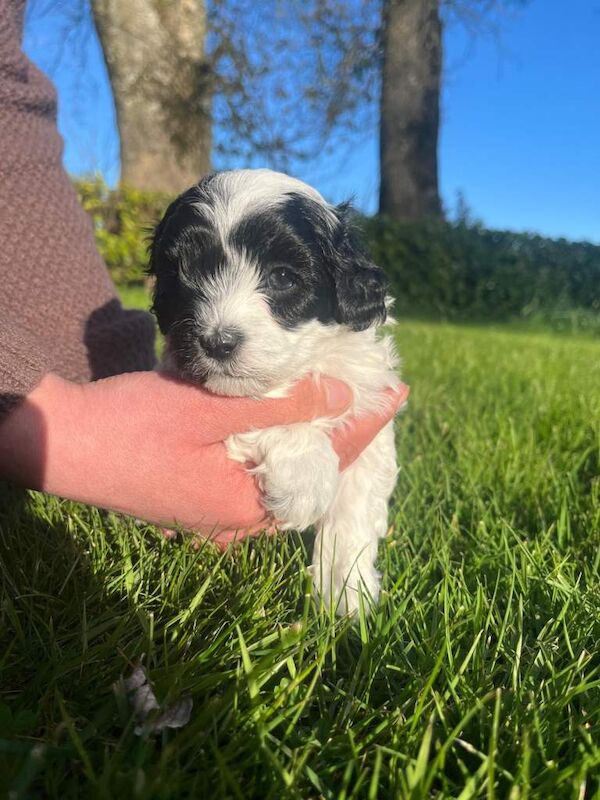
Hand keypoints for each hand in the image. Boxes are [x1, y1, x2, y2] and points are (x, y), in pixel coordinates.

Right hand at [0, 372, 407, 542]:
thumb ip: (280, 407)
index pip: (326, 464)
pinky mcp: (199, 499)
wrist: (61, 444)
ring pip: (283, 478)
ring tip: (342, 407)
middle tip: (373, 398)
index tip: (396, 394)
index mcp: (246, 506)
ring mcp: (216, 513)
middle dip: (344, 436)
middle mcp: (237, 519)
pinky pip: (255, 477)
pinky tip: (288, 424)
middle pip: (309, 476)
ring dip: (312, 442)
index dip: (363, 426)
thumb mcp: (210, 409)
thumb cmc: (130, 426)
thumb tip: (341, 399)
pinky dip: (278, 449)